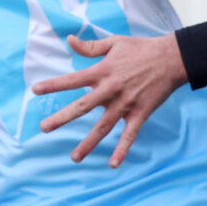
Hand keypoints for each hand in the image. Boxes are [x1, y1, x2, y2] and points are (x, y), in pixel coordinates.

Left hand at [33, 32, 187, 164]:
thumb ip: (90, 46)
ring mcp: (125, 104)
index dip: (53, 85)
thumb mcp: (114, 42)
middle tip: (44, 128)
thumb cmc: (141, 48)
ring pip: (102, 127)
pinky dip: (121, 150)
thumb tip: (68, 41)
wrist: (171, 59)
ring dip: (88, 143)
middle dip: (61, 118)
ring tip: (74, 158)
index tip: (35, 90)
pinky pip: (129, 135)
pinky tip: (113, 164)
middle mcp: (110, 90)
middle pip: (82, 107)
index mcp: (102, 71)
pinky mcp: (140, 114)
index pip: (72, 79)